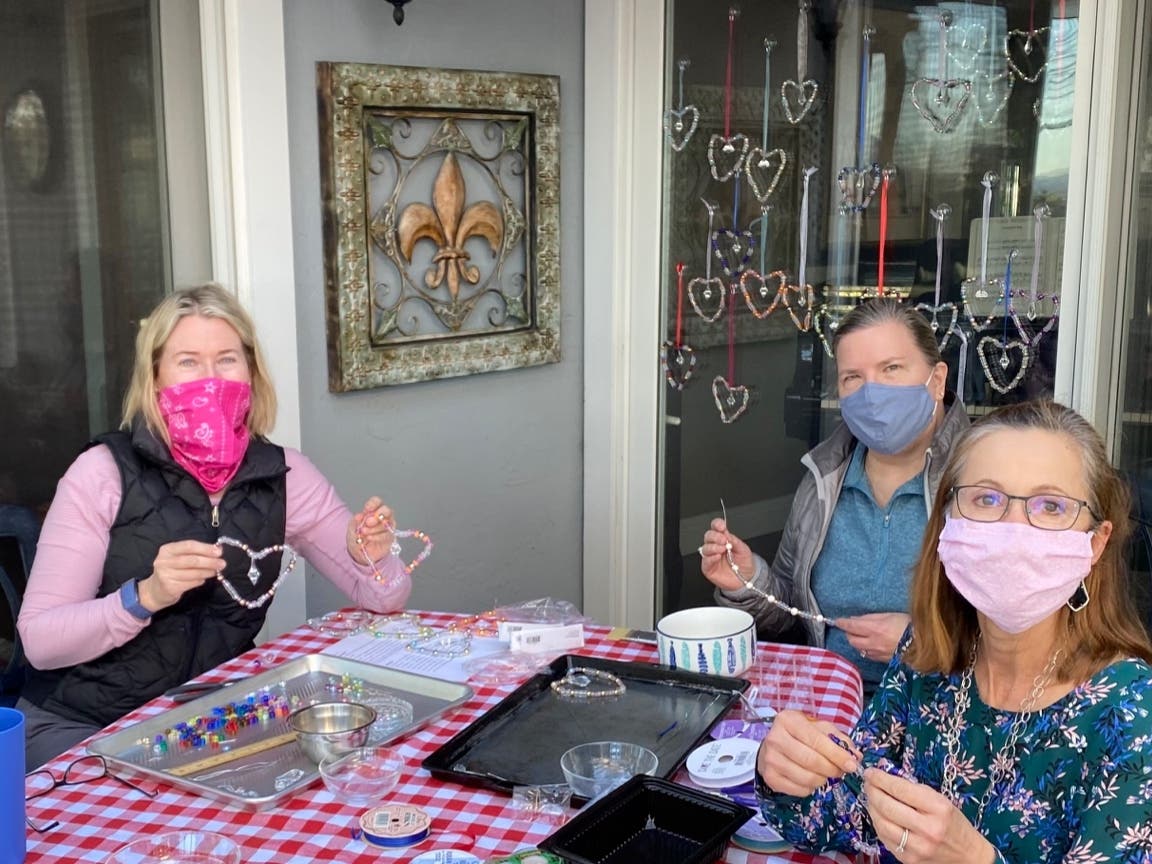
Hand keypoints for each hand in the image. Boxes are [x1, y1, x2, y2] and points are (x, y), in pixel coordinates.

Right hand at [138, 540, 224, 611]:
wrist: (155, 590)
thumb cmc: (171, 570)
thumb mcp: (178, 557)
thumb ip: (194, 553)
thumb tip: (216, 551)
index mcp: (167, 549)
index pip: (189, 546)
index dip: (205, 548)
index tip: (219, 551)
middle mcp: (164, 561)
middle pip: (192, 560)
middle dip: (210, 561)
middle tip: (222, 563)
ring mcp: (165, 575)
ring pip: (193, 573)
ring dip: (207, 572)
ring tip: (215, 571)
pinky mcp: (170, 587)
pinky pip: (191, 583)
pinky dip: (200, 580)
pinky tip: (203, 579)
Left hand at [346, 496, 395, 564]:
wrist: (358, 552)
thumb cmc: (356, 536)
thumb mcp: (352, 526)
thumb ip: (357, 520)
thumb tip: (360, 515)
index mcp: (373, 511)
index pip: (377, 502)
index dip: (373, 503)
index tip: (367, 509)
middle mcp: (383, 517)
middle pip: (387, 510)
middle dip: (378, 515)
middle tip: (368, 522)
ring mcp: (388, 528)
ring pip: (386, 524)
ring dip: (374, 528)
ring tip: (363, 532)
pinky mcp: (390, 538)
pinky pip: (387, 535)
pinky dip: (377, 536)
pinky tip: (369, 538)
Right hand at [699, 518, 754, 591]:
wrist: (746, 579)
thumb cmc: (744, 563)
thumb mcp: (743, 549)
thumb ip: (734, 541)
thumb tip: (726, 533)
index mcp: (723, 539)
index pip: (716, 528)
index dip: (717, 524)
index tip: (721, 526)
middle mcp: (715, 546)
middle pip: (708, 536)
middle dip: (715, 536)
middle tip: (724, 540)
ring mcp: (711, 557)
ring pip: (705, 548)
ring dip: (713, 547)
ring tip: (722, 549)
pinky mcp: (708, 568)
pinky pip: (705, 561)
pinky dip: (711, 558)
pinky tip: (717, 556)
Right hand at [756, 709, 859, 797]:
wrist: (773, 745)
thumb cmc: (799, 734)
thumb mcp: (817, 728)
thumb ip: (838, 739)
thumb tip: (855, 756)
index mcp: (788, 720)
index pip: (817, 740)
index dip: (837, 755)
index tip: (852, 765)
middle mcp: (775, 739)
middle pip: (811, 761)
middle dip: (832, 769)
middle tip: (840, 771)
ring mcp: (770, 759)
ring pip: (807, 778)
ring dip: (822, 779)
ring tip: (824, 774)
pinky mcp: (770, 778)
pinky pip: (799, 790)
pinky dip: (811, 788)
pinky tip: (810, 778)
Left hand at [836, 612, 909, 661]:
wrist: (925, 644)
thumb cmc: (908, 625)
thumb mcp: (889, 615)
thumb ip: (870, 618)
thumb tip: (855, 619)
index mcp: (874, 629)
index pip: (851, 626)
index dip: (842, 623)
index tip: (837, 621)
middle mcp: (873, 642)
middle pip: (851, 640)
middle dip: (849, 633)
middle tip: (852, 627)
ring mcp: (878, 653)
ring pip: (859, 649)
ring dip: (857, 642)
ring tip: (861, 636)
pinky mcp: (883, 660)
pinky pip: (869, 655)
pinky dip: (866, 650)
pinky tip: (871, 645)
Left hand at [862, 767, 995, 862]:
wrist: (967, 856)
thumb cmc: (953, 823)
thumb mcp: (940, 800)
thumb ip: (913, 789)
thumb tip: (885, 778)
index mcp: (938, 808)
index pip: (900, 789)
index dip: (880, 778)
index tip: (870, 772)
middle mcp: (928, 829)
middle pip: (887, 806)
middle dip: (872, 791)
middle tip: (868, 783)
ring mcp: (918, 847)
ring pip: (882, 824)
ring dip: (871, 808)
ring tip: (871, 798)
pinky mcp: (909, 860)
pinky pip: (885, 839)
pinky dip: (878, 824)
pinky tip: (879, 815)